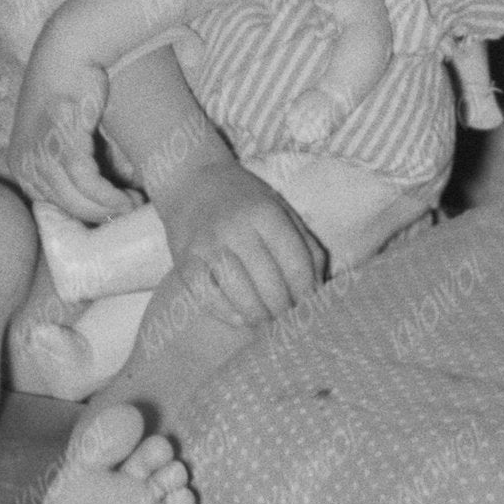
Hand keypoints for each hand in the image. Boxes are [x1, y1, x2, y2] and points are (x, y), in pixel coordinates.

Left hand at [7, 28, 128, 226]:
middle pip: (65, 206)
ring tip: (134, 206)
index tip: (112, 215)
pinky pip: (87, 181)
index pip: (53, 205)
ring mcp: (39, 152)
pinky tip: (129, 197)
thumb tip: (111, 200)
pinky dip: (109, 194)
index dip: (85, 213)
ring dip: (109, 208)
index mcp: (20, 164)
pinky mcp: (60, 140)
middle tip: (129, 213)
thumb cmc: (72, 90)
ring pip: (76, 198)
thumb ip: (78, 167)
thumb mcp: (63, 134)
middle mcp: (24, 162)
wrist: (68, 49)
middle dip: (100, 215)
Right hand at [158, 164, 327, 335]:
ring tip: (268, 322)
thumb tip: (318, 289)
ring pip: (239, 293)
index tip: (310, 308)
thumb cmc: (245, 201)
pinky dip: (226, 312)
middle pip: (269, 283)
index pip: (295, 264)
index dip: (306, 293)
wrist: (192, 181)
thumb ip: (305, 246)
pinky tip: (240, 317)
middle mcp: (236, 227)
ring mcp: (208, 244)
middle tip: (290, 321)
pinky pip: (206, 295)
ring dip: (258, 316)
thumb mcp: (281, 210)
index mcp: (266, 213)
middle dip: (284, 310)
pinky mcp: (185, 259)